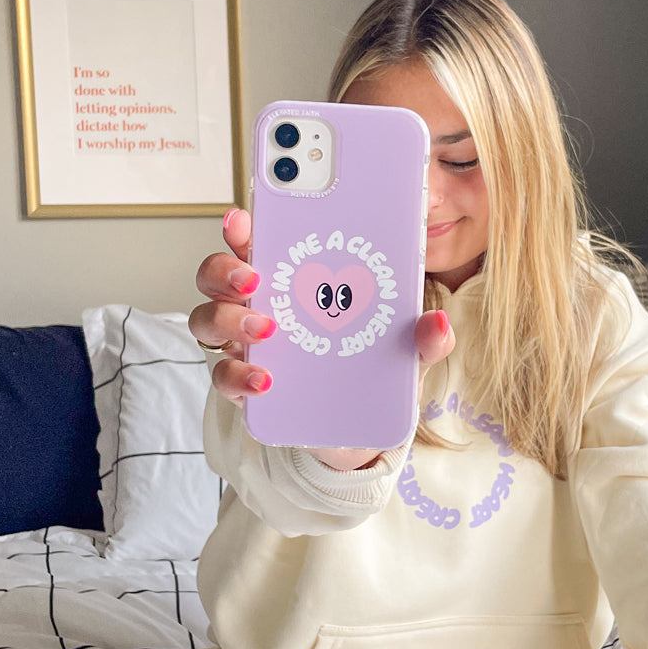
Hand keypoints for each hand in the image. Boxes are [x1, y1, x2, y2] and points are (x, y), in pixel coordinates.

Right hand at [191, 209, 454, 468]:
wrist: (359, 432)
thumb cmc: (370, 372)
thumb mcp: (404, 352)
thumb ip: (422, 336)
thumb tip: (438, 323)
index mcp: (292, 281)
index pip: (257, 241)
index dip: (243, 225)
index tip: (244, 216)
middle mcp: (258, 307)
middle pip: (217, 275)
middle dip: (226, 268)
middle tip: (255, 277)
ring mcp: (245, 347)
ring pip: (209, 320)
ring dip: (230, 320)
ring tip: (266, 330)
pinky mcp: (245, 387)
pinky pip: (224, 376)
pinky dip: (240, 376)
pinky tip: (266, 380)